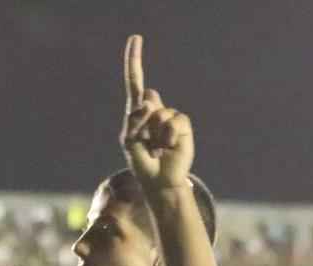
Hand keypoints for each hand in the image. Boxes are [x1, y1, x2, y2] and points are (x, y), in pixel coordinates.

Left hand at [119, 35, 194, 191]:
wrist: (159, 180)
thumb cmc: (141, 161)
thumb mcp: (130, 141)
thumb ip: (134, 119)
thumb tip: (149, 99)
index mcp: (137, 112)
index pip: (135, 82)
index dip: (135, 61)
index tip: (136, 38)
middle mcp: (155, 110)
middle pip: (146, 102)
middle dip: (141, 124)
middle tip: (145, 144)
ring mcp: (169, 117)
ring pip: (159, 115)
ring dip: (154, 135)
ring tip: (157, 148)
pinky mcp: (183, 125)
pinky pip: (174, 122)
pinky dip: (168, 137)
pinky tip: (168, 148)